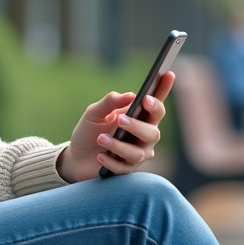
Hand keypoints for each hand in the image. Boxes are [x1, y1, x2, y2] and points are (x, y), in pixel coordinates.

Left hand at [56, 72, 173, 182]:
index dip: (164, 89)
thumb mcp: (94, 113)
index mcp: (139, 117)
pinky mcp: (127, 170)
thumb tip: (130, 95)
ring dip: (119, 145)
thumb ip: (109, 103)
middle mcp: (144, 137)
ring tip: (100, 138)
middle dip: (138, 126)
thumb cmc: (89, 131)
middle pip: (153, 132)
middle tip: (120, 119)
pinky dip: (111, 161)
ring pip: (139, 153)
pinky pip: (124, 168)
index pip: (155, 104)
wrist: (77, 157)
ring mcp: (137, 154)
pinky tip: (100, 156)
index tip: (167, 74)